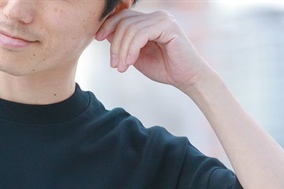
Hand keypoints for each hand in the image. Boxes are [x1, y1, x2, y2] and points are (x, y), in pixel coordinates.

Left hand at [95, 10, 211, 92]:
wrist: (186, 78)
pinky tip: (131, 63)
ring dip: (122, 51)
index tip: (97, 39)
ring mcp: (162, 19)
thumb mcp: (136, 56)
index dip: (108, 25)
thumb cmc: (163, 68)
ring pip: (130, 29)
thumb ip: (124, 45)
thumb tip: (104, 34)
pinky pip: (141, 34)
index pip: (123, 16)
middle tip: (115, 65)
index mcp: (148, 21)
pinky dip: (131, 49)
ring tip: (122, 68)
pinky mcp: (168, 27)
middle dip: (114, 44)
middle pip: (124, 21)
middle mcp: (155, 16)